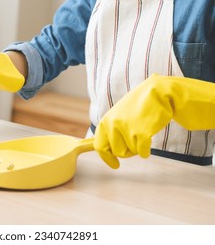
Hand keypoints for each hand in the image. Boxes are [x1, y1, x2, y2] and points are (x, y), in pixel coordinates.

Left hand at [94, 74, 214, 167]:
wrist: (158, 92)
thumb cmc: (139, 104)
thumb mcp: (118, 114)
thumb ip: (111, 129)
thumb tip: (106, 150)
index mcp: (106, 121)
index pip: (100, 146)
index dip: (107, 158)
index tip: (115, 165)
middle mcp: (113, 125)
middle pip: (118, 152)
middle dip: (127, 150)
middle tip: (135, 138)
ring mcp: (126, 129)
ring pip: (131, 152)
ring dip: (137, 147)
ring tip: (142, 131)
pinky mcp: (141, 133)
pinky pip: (142, 153)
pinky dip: (146, 150)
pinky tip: (149, 138)